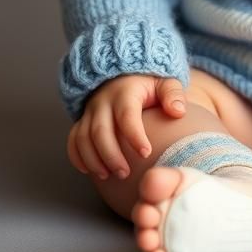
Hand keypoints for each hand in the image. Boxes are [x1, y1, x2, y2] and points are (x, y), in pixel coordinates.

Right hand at [66, 74, 186, 179]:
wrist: (125, 75)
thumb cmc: (149, 84)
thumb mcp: (165, 83)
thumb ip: (173, 95)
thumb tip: (177, 112)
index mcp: (125, 92)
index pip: (126, 115)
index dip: (134, 135)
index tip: (146, 153)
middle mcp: (103, 101)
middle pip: (100, 130)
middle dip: (111, 155)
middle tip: (125, 174)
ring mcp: (89, 111)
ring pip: (84, 137)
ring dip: (94, 159)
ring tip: (109, 176)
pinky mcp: (82, 121)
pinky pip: (73, 139)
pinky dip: (77, 156)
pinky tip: (89, 171)